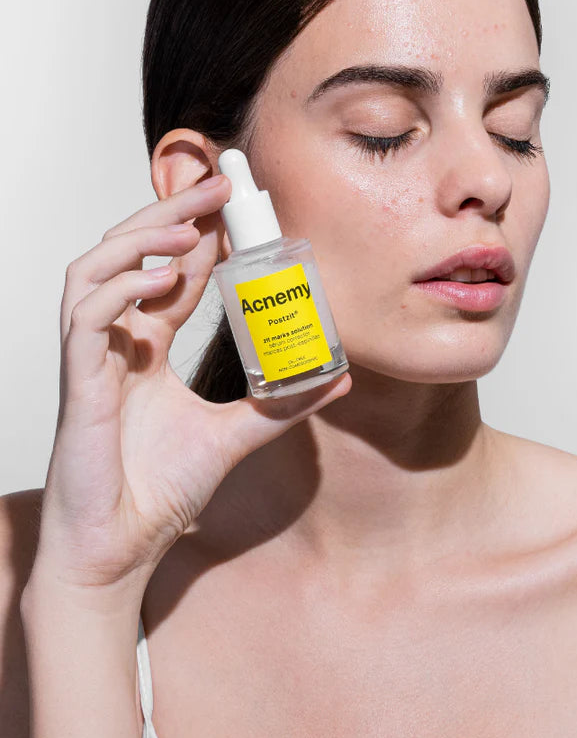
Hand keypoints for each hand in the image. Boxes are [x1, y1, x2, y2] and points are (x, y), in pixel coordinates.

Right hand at [31, 173, 350, 594]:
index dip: (198, 236)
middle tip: (216, 186)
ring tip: (190, 227)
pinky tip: (164, 281)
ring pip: (95, 270)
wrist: (119, 552)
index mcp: (146, 350)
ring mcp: (92, 359)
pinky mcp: (77, 383)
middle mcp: (116, 344)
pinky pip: (86, 317)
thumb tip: (339, 376)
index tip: (237, 208)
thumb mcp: (235, 436)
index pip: (169, 273)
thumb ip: (283, 405)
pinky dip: (122, 289)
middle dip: (169, 214)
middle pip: (130, 254)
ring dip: (140, 240)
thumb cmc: (157, 494)